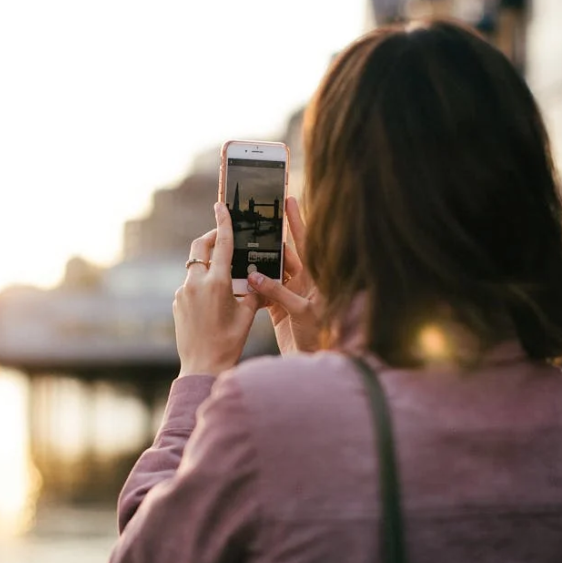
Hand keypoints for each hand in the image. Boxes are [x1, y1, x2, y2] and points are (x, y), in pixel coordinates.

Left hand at [174, 203, 263, 376]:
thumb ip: (252, 289)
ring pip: (195, 267)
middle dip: (211, 238)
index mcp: (218, 283)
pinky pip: (190, 285)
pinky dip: (201, 283)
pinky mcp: (177, 302)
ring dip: (208, 265)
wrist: (202, 365)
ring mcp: (183, 292)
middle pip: (200, 248)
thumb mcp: (248, 313)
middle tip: (222, 237)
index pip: (222, 244)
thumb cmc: (230, 341)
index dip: (223, 222)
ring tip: (224, 277)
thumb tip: (256, 275)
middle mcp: (196, 284)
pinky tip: (213, 299)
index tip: (221, 205)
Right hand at [246, 196, 322, 353]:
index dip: (298, 220)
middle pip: (286, 254)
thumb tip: (254, 277)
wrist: (314, 363)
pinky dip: (253, 286)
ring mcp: (291, 294)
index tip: (289, 199)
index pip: (306, 242)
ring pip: (272, 272)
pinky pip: (263, 291)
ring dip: (258, 263)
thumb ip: (279, 294)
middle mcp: (304, 282)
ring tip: (243, 246)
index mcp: (315, 278)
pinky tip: (240, 278)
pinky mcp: (279, 309)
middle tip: (256, 219)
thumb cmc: (320, 337)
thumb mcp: (302, 312)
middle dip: (271, 238)